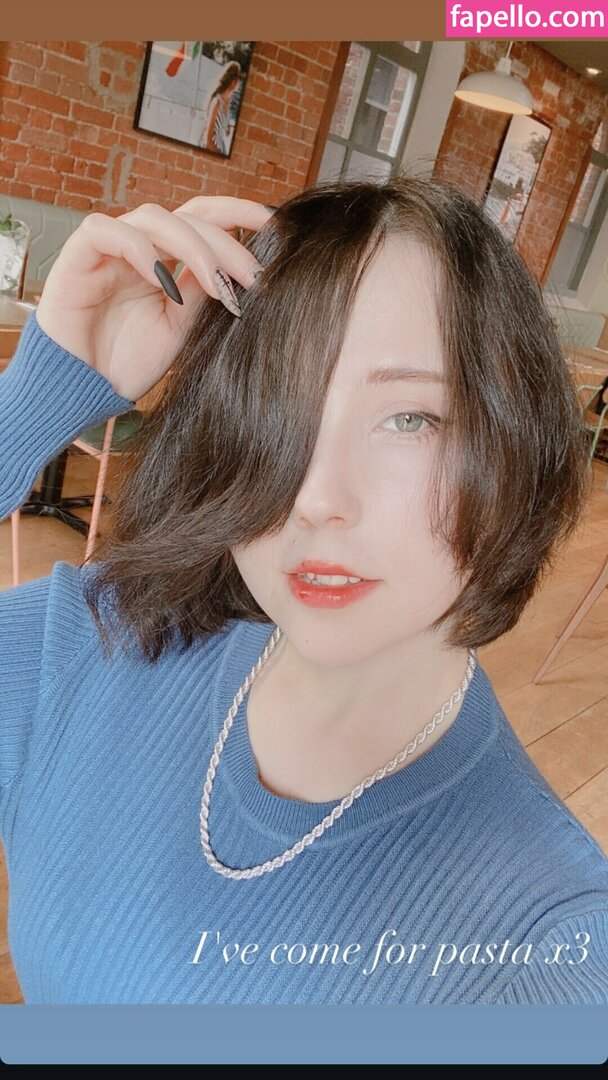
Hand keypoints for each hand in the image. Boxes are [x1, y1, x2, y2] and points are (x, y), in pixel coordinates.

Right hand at [34, 196, 271, 400]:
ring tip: (214, 282)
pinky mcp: (77, 258)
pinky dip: (137, 249)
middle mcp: (139, 248)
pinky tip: (162, 280)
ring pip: (153, 217)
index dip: (238, 213)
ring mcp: (108, 250)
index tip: (275, 224)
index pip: (204, 220)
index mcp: (166, 261)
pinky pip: (105, 231)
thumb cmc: (125, 364)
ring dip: (191, 246)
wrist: (80, 392)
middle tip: (254, 276)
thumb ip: (203, 294)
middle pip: (187, 217)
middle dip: (226, 242)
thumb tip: (243, 268)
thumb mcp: (180, 330)